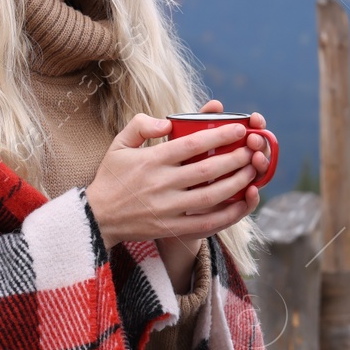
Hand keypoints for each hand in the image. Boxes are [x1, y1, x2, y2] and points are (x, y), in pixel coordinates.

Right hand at [85, 100, 268, 251]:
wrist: (97, 218)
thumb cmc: (111, 178)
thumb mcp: (118, 144)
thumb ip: (140, 125)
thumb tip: (167, 121)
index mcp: (151, 160)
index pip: (192, 144)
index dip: (220, 136)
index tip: (240, 130)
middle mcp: (161, 184)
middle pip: (208, 169)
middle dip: (236, 158)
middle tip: (253, 150)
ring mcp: (168, 208)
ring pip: (212, 195)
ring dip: (237, 183)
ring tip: (253, 171)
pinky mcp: (172, 228)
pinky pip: (207, 223)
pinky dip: (229, 214)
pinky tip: (244, 203)